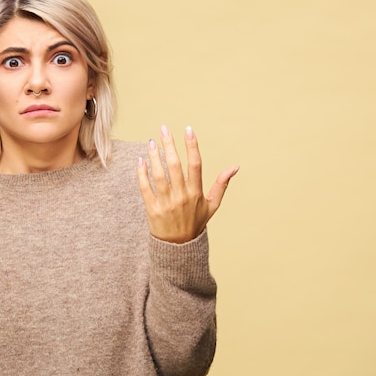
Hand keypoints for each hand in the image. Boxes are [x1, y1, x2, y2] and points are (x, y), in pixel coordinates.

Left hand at [137, 125, 238, 243]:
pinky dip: (142, 173)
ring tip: (151, 142)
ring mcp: (166, 202)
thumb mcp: (212, 205)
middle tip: (163, 129)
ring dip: (154, 156)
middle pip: (175, 165)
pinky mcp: (152, 208)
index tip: (188, 129)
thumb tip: (235, 167)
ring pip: (159, 174)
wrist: (178, 246)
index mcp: (196, 193)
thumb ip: (221, 184)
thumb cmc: (195, 222)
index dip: (192, 146)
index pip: (195, 164)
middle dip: (169, 145)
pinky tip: (140, 160)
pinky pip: (145, 187)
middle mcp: (182, 196)